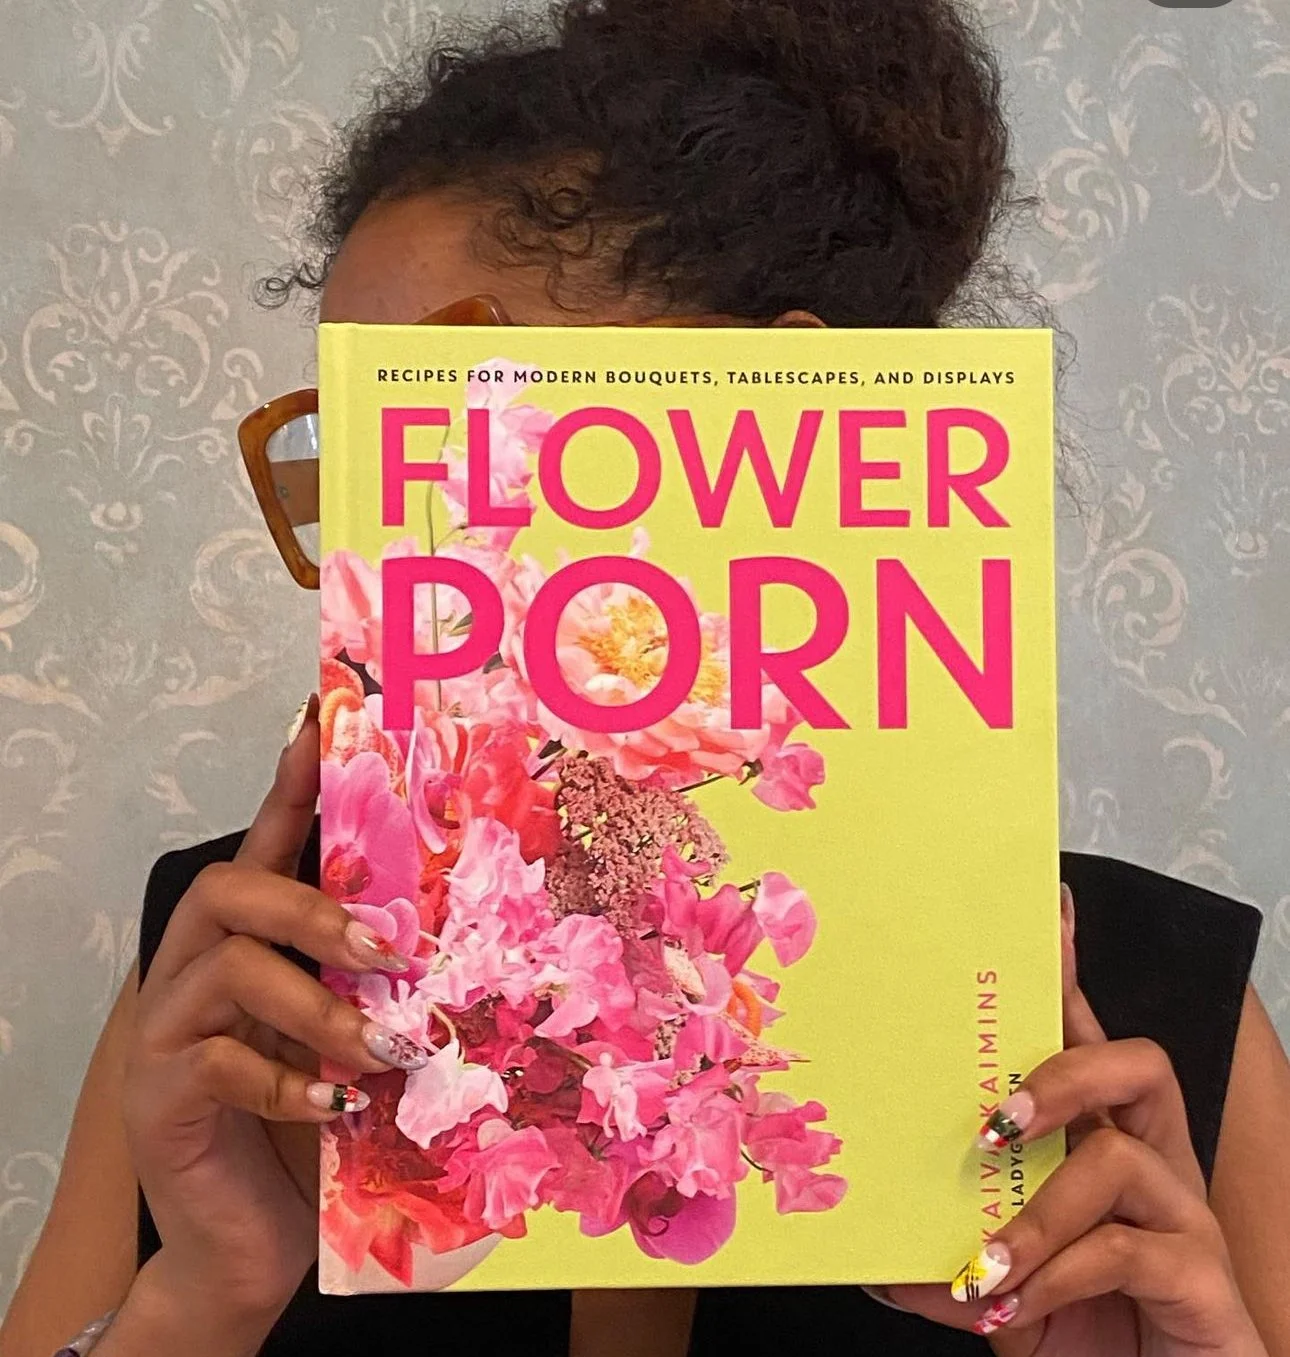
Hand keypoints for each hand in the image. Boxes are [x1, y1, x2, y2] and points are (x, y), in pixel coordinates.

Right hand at [122, 696, 427, 1324]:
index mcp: (247, 937)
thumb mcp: (351, 1027)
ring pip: (231, 972)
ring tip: (383, 1046)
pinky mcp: (159, 1095)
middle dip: (311, 906)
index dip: (291, 782)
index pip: (263, 840)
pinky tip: (334, 1107)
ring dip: (319, 1006)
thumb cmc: (314, 1114)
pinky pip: (217, 1064)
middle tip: (383, 947)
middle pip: (230, 889)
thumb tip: (464, 928)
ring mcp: (168, 1029)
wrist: (245, 1236)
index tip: (321, 722)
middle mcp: (195, 965)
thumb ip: (377, 975)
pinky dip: (288, 1081)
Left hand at [874, 886, 1268, 1356]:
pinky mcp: (1201, 1276)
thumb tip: (872, 1258)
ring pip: (1121, 1160)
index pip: (1086, 1036)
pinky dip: (1061, 1275)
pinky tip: (1019, 1306)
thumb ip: (948, 1256)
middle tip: (993, 1120)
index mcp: (1101, 1140)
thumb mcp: (1004, 1284)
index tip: (1047, 907)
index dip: (1069, 973)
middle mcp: (1152, 1160)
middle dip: (1061, 1073)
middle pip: (1135, 1063)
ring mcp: (1185, 1215)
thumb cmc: (1087, 1328)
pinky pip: (1130, 1250)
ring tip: (984, 1266)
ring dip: (1038, 1214)